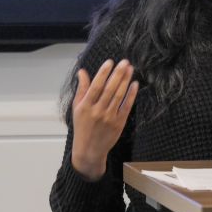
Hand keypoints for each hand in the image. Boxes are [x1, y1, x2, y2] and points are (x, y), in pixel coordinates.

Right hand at [71, 59, 138, 180]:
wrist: (89, 150)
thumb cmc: (82, 126)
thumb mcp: (77, 108)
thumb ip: (82, 89)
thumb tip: (82, 71)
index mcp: (86, 106)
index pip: (96, 86)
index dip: (103, 73)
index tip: (110, 62)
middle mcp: (98, 111)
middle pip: (110, 89)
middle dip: (118, 74)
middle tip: (125, 62)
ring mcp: (109, 118)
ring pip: (119, 96)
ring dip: (125, 81)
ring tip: (130, 69)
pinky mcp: (119, 123)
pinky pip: (126, 106)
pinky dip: (131, 95)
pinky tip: (134, 84)